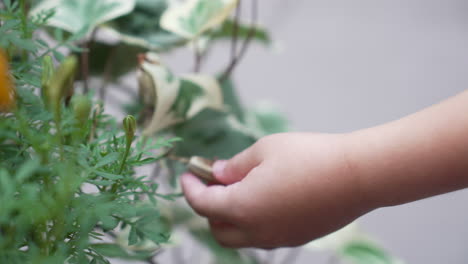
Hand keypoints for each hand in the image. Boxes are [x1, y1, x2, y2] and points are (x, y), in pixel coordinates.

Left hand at [181, 133, 372, 247]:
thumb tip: (217, 174)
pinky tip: (264, 197)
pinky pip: (262, 235)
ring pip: (240, 235)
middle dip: (208, 206)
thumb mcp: (264, 150)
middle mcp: (257, 231)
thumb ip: (235, 166)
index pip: (202, 204)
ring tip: (241, 187)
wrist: (357, 175)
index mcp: (242, 208)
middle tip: (215, 181)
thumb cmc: (309, 156)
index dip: (190, 187)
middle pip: (217, 228)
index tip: (188, 173)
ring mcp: (277, 238)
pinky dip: (252, 220)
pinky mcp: (296, 237)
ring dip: (230, 215)